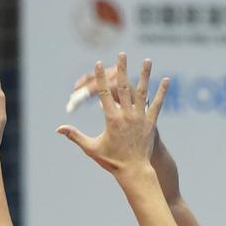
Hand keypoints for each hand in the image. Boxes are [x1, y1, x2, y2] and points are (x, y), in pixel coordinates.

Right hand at [57, 54, 168, 177]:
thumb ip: (75, 136)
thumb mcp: (91, 148)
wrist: (134, 171)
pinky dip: (161, 92)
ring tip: (147, 60)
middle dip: (122, 69)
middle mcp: (127, 115)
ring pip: (142, 92)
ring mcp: (141, 118)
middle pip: (124, 87)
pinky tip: (166, 80)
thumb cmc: (111, 161)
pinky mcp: (151, 123)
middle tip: (122, 54)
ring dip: (145, 75)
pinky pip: (157, 104)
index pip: (104, 93)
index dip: (100, 77)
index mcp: (112, 119)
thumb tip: (59, 129)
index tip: (98, 64)